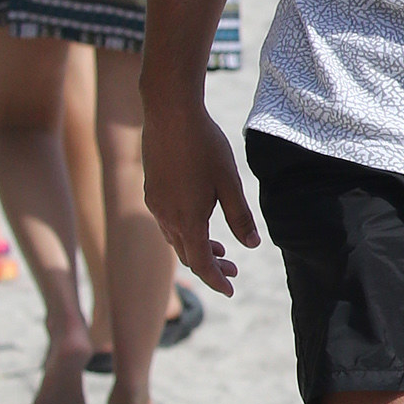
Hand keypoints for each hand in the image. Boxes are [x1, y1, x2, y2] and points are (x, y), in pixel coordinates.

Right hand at [142, 92, 260, 296]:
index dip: (216, 279)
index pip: (201, 263)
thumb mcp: (230, 183)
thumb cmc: (204, 146)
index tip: (230, 289)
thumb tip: (251, 245)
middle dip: (210, 265)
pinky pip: (166, 222)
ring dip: (196, 248)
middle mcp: (166, 217)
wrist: (169, 113)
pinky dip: (184, 231)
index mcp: (188, 220)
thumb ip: (240, 217)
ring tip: (219, 247)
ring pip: (175, 239)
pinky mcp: (151, 190)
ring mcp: (155, 204)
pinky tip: (197, 220)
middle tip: (233, 269)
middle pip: (187, 254)